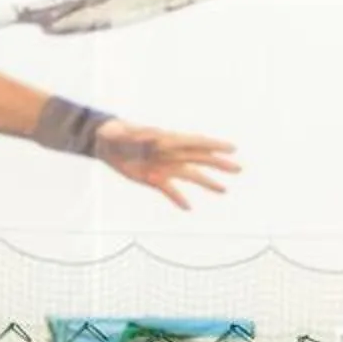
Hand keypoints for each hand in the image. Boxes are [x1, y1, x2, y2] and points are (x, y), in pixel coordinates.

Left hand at [94, 121, 239, 209]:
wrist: (104, 144)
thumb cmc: (115, 133)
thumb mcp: (123, 133)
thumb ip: (139, 135)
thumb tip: (157, 137)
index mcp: (166, 140)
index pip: (194, 142)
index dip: (213, 145)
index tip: (231, 149)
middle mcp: (170, 154)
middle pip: (199, 159)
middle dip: (218, 164)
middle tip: (238, 169)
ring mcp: (164, 167)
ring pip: (190, 176)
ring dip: (206, 183)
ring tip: (224, 190)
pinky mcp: (153, 179)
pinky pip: (169, 190)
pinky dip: (178, 199)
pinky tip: (188, 208)